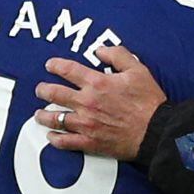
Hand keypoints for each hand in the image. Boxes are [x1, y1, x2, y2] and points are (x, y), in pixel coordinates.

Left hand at [34, 46, 166, 159]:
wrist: (155, 131)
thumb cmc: (148, 101)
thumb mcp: (138, 70)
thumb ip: (118, 56)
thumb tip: (100, 50)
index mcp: (97, 83)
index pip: (68, 70)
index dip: (55, 65)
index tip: (50, 65)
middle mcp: (87, 103)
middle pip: (54, 94)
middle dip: (43, 90)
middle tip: (40, 89)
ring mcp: (86, 124)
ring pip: (55, 118)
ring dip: (43, 115)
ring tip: (38, 114)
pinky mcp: (89, 142)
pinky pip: (65, 142)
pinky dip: (55, 139)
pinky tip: (51, 137)